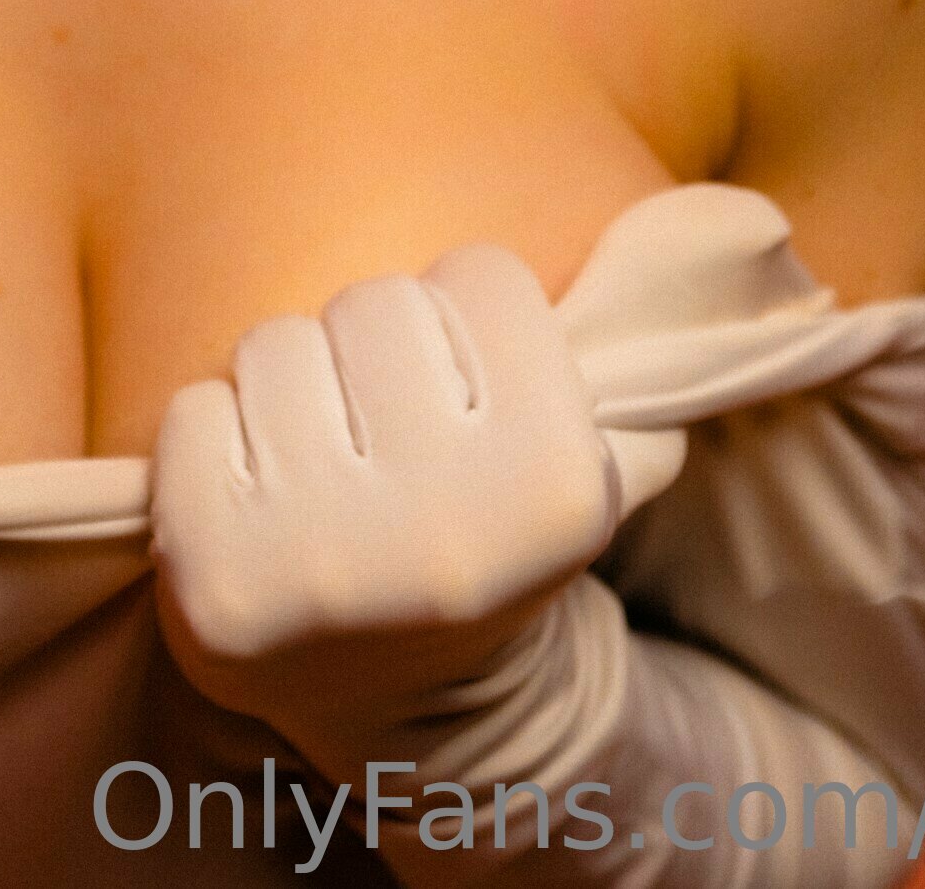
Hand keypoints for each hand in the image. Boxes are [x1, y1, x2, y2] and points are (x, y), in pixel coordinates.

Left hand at [150, 244, 619, 766]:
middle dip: (376, 346)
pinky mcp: (212, 584)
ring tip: (328, 462)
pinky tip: (262, 499)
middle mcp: (441, 535)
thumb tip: (733, 211)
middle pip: (373, 302)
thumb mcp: (583, 451)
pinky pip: (191, 412)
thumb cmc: (491, 530)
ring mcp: (318, 566)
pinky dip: (216, 438)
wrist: (414, 714)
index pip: (483, 276)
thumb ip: (629, 334)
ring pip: (274, 342)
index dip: (475, 318)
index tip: (475, 385)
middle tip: (391, 425)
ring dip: (294, 387)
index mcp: (555, 491)